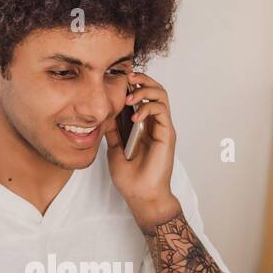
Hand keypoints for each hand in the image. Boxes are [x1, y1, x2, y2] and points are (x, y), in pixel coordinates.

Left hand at [103, 71, 179, 230]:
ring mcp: (162, 128)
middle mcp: (155, 124)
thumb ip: (113, 130)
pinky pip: (161, 111)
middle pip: (155, 90)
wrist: (140, 195)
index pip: (143, 95)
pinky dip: (147, 107)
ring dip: (144, 90)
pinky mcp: (167, 135)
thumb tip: (104, 113)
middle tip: (127, 77)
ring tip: (130, 97)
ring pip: (161, 95)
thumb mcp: (114, 148)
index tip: (119, 77)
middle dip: (142, 79)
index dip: (134, 83)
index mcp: (143, 125)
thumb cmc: (130, 178)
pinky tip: (135, 116)